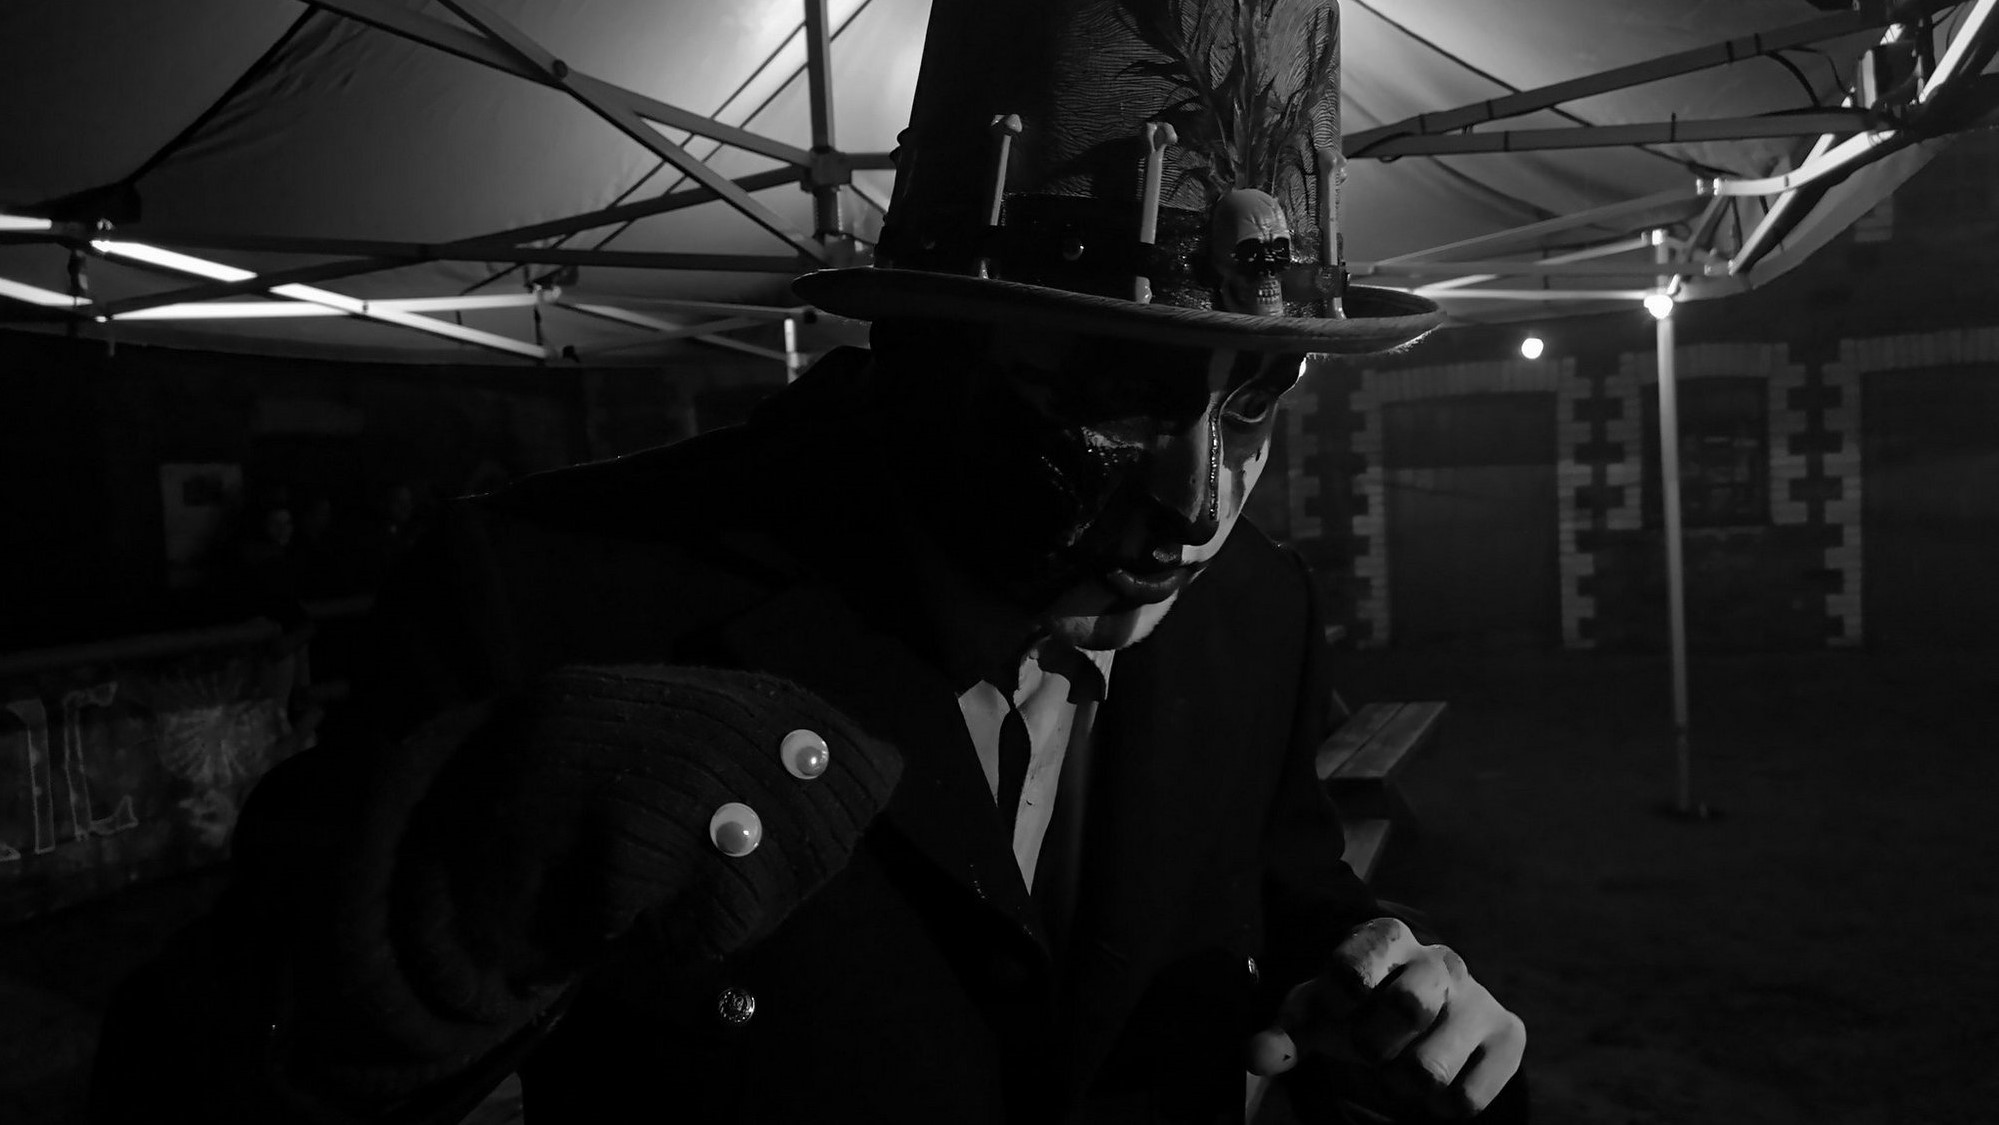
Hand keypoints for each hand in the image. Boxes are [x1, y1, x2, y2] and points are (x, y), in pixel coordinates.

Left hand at [1244, 917, 1524, 1118]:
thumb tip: (1256, 1057)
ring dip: (1404, 1082)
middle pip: (1407, 1007)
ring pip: (1432, 1069)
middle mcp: (1439, 959)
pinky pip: (1466, 1100)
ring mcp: (1478, 997)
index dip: (1334, 1002)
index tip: (1334, 1011)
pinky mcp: (1508, 1035)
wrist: (1421, 1017)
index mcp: (1386, 937)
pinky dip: (1440, 1105)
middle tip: (1368, 1048)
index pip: (1352, 968)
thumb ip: (1283, 1034)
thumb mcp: (1315, 1015)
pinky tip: (1435, 1078)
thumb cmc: (1357, 1010)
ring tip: (1401, 1064)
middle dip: (1373, 1045)